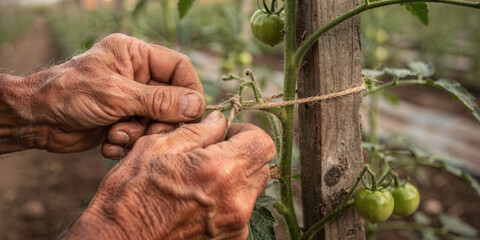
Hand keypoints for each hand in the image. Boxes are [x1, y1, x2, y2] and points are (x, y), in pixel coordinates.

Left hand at [1, 33, 203, 152]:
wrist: (36, 120)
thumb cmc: (69, 94)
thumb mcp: (116, 95)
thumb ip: (158, 100)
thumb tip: (196, 105)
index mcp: (136, 55)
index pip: (179, 68)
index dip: (189, 91)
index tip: (190, 114)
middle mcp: (138, 76)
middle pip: (174, 99)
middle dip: (160, 121)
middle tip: (147, 132)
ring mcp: (132, 99)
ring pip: (160, 121)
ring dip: (142, 134)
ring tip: (118, 136)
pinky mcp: (125, 120)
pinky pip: (143, 134)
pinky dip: (129, 143)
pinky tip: (110, 142)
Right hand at [64, 111, 275, 239]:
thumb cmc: (129, 195)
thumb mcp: (155, 149)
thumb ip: (196, 130)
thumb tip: (219, 120)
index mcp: (219, 171)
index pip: (262, 143)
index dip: (246, 132)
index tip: (226, 134)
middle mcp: (235, 201)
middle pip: (262, 165)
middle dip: (243, 152)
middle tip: (214, 152)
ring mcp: (235, 225)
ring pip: (253, 188)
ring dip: (236, 176)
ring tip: (202, 178)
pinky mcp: (230, 239)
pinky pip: (241, 209)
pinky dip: (228, 199)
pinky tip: (199, 199)